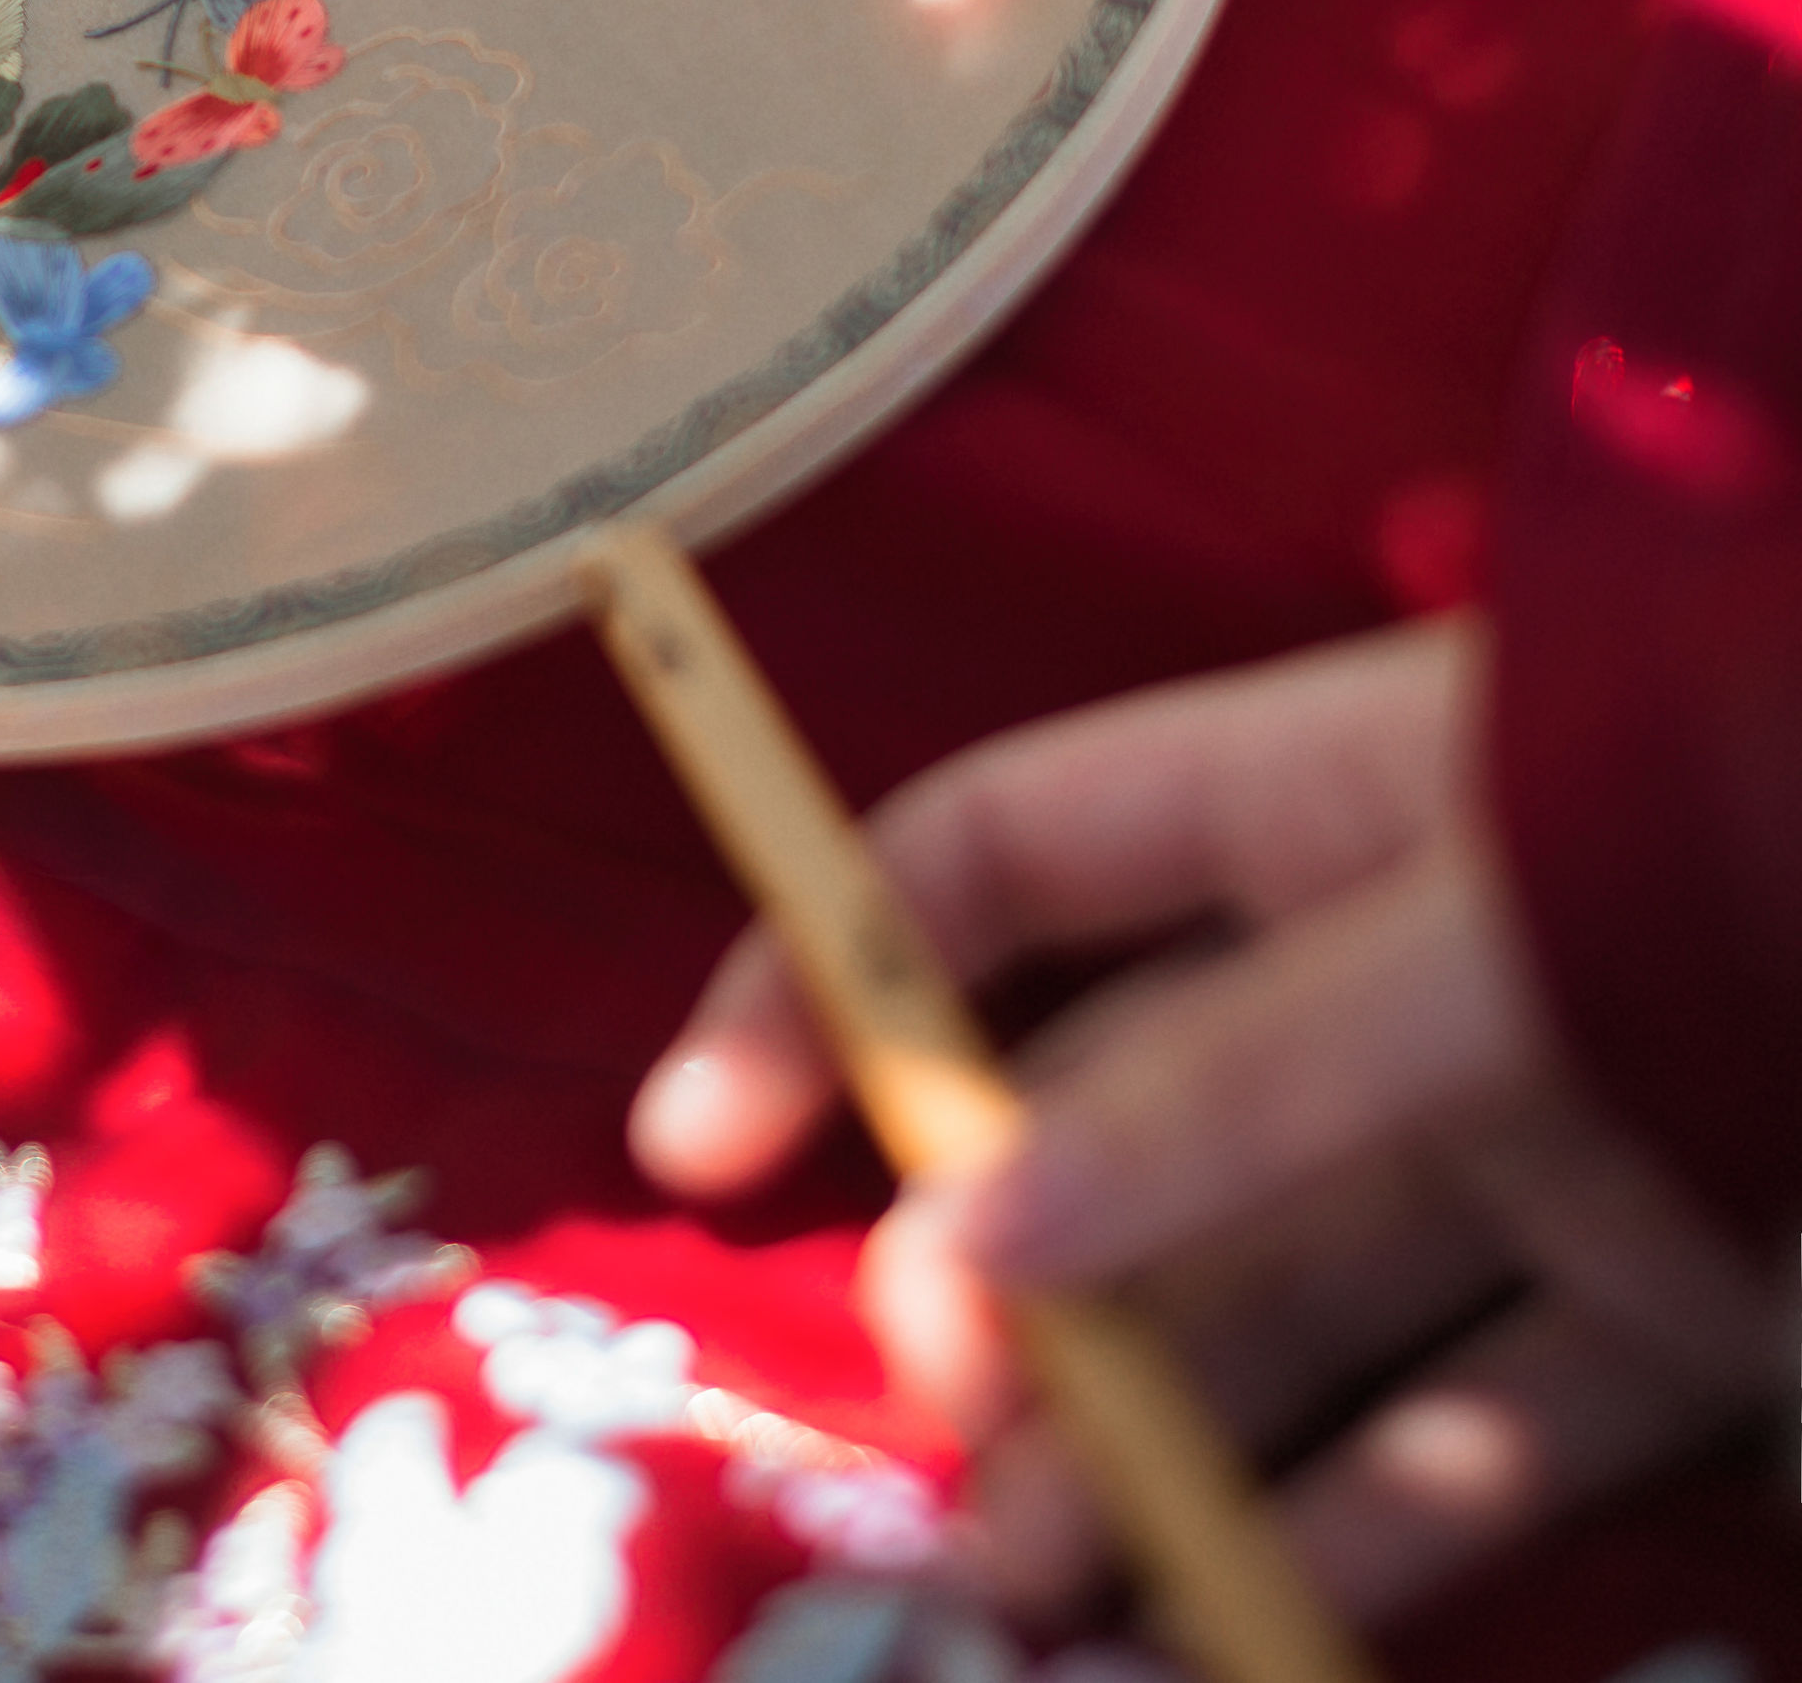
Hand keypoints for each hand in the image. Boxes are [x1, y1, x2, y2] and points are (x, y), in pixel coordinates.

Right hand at [628, 614, 1790, 1627]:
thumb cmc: (1768, 838)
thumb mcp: (1498, 933)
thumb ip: (1246, 1078)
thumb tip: (974, 1232)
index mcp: (1318, 801)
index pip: (1001, 862)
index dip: (831, 970)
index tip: (706, 1138)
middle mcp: (1391, 973)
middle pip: (1125, 1122)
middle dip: (1004, 1278)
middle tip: (942, 1437)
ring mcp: (1527, 1144)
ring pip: (1281, 1296)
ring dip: (1152, 1434)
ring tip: (1035, 1585)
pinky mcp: (1666, 1305)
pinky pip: (1470, 1422)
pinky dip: (1358, 1524)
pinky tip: (1246, 1623)